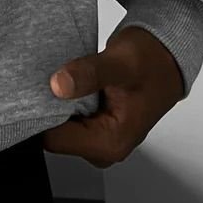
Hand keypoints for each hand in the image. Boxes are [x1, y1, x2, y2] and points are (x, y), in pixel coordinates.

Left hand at [41, 26, 184, 168]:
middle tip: (51, 76)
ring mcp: (99, 136)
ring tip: (63, 75)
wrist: (167, 56)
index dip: (41, 112)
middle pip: (54, 133)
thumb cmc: (151, 60)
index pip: (55, 139)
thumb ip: (90, 74)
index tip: (36, 87)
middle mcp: (104, 146)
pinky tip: (68, 79)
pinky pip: (66, 114)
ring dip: (56, 100)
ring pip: (58, 123)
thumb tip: (59, 86)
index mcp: (111, 142)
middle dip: (48, 106)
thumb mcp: (121, 62)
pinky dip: (63, 97)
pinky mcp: (95, 124)